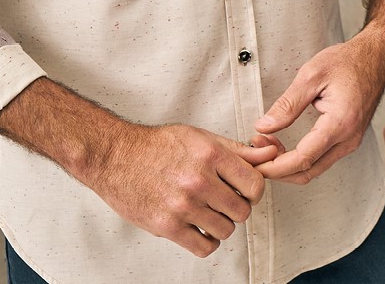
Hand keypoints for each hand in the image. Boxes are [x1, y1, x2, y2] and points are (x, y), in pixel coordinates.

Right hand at [86, 124, 281, 257]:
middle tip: (221, 200)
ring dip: (219, 224)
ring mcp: (183, 205)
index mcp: (209, 154)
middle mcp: (198, 179)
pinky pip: (204, 247)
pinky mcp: (168, 226)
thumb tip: (269, 154)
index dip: (252, 190)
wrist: (115, 156)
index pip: (254, 184)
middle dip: (234, 207)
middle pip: (242, 211)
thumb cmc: (155, 146)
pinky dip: (205, 241)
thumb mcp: (198, 137)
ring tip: (205, 210)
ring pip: (225, 231)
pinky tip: (196, 227)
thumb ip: (236, 150)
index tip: (244, 190)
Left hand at [254, 35, 384, 183]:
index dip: (277, 166)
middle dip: (278, 170)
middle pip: (309, 171)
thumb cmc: (347, 62)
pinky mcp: (347, 140)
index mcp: (340, 123)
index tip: (258, 163)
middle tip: (255, 155)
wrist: (374, 59)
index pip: (304, 158)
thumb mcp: (311, 75)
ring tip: (265, 145)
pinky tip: (283, 145)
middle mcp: (348, 139)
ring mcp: (350, 142)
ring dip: (288, 164)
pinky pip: (321, 159)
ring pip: (315, 168)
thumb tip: (264, 125)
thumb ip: (287, 104)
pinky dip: (300, 158)